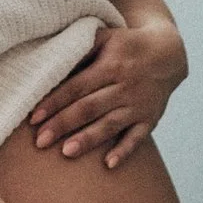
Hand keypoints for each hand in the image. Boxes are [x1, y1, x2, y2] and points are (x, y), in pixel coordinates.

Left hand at [29, 0, 188, 165]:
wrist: (169, 53)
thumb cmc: (126, 45)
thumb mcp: (105, 37)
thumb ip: (80, 49)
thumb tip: (49, 63)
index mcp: (111, 65)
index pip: (77, 86)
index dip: (55, 101)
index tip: (34, 117)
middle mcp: (125, 86)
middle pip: (90, 107)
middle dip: (63, 124)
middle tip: (40, 141)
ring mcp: (139, 104)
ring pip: (111, 124)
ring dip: (89, 139)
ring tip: (66, 153)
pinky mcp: (150, 119)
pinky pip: (138, 137)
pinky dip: (125, 151)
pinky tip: (109, 165)